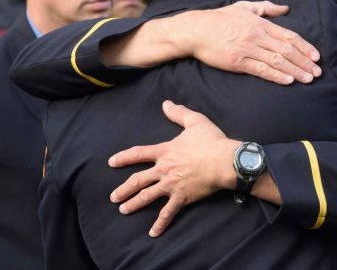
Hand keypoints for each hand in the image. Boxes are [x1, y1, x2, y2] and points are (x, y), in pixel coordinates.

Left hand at [108, 100, 239, 236]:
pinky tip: (152, 233)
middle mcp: (164, 169)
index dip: (124, 158)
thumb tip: (166, 103)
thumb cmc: (211, 141)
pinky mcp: (182, 198)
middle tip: (114, 197)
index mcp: (165, 151)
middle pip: (138, 180)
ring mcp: (171, 185)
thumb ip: (178, 113)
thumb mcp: (195, 121)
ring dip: (133, 204)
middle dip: (123, 189)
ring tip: (123, 210)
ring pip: (147, 197)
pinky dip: (160, 223)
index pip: (138, 154)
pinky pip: (168, 213)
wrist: (225, 161)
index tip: (111, 162)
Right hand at [186, 1, 320, 84]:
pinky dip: (276, 75)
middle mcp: (257, 35)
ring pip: (277, 61)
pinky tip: (288, 81)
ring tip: (308, 79)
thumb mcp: (244, 7)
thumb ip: (266, 8)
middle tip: (318, 72)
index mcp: (260, 23)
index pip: (289, 36)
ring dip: (295, 71)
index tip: (316, 56)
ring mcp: (248, 49)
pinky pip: (261, 70)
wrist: (196, 30)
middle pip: (287, 50)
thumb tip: (285, 8)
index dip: (305, 47)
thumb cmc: (220, 18)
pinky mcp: (238, 62)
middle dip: (304, 62)